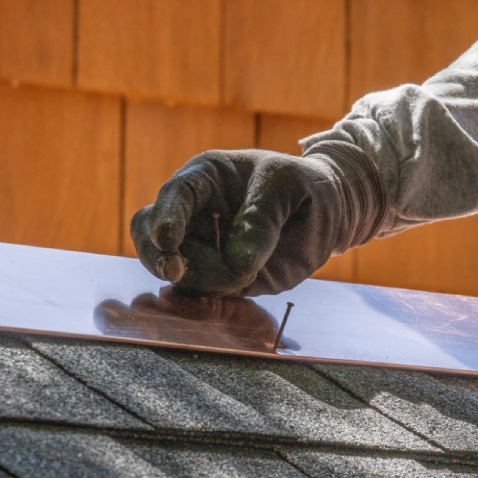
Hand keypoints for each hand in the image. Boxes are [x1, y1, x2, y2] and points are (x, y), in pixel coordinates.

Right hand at [130, 144, 384, 297]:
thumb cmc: (304, 186)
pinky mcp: (217, 278)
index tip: (167, 240)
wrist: (327, 213)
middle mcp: (194, 214)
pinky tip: (233, 290)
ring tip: (248, 275)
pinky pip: (197, 294)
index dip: (165, 217)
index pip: (174, 196)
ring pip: (174, 271)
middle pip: (151, 235)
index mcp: (205, 178)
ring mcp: (202, 248)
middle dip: (158, 255)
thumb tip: (236, 262)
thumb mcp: (290, 186)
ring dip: (202, 280)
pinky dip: (207, 298)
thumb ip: (263, 218)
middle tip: (177, 272)